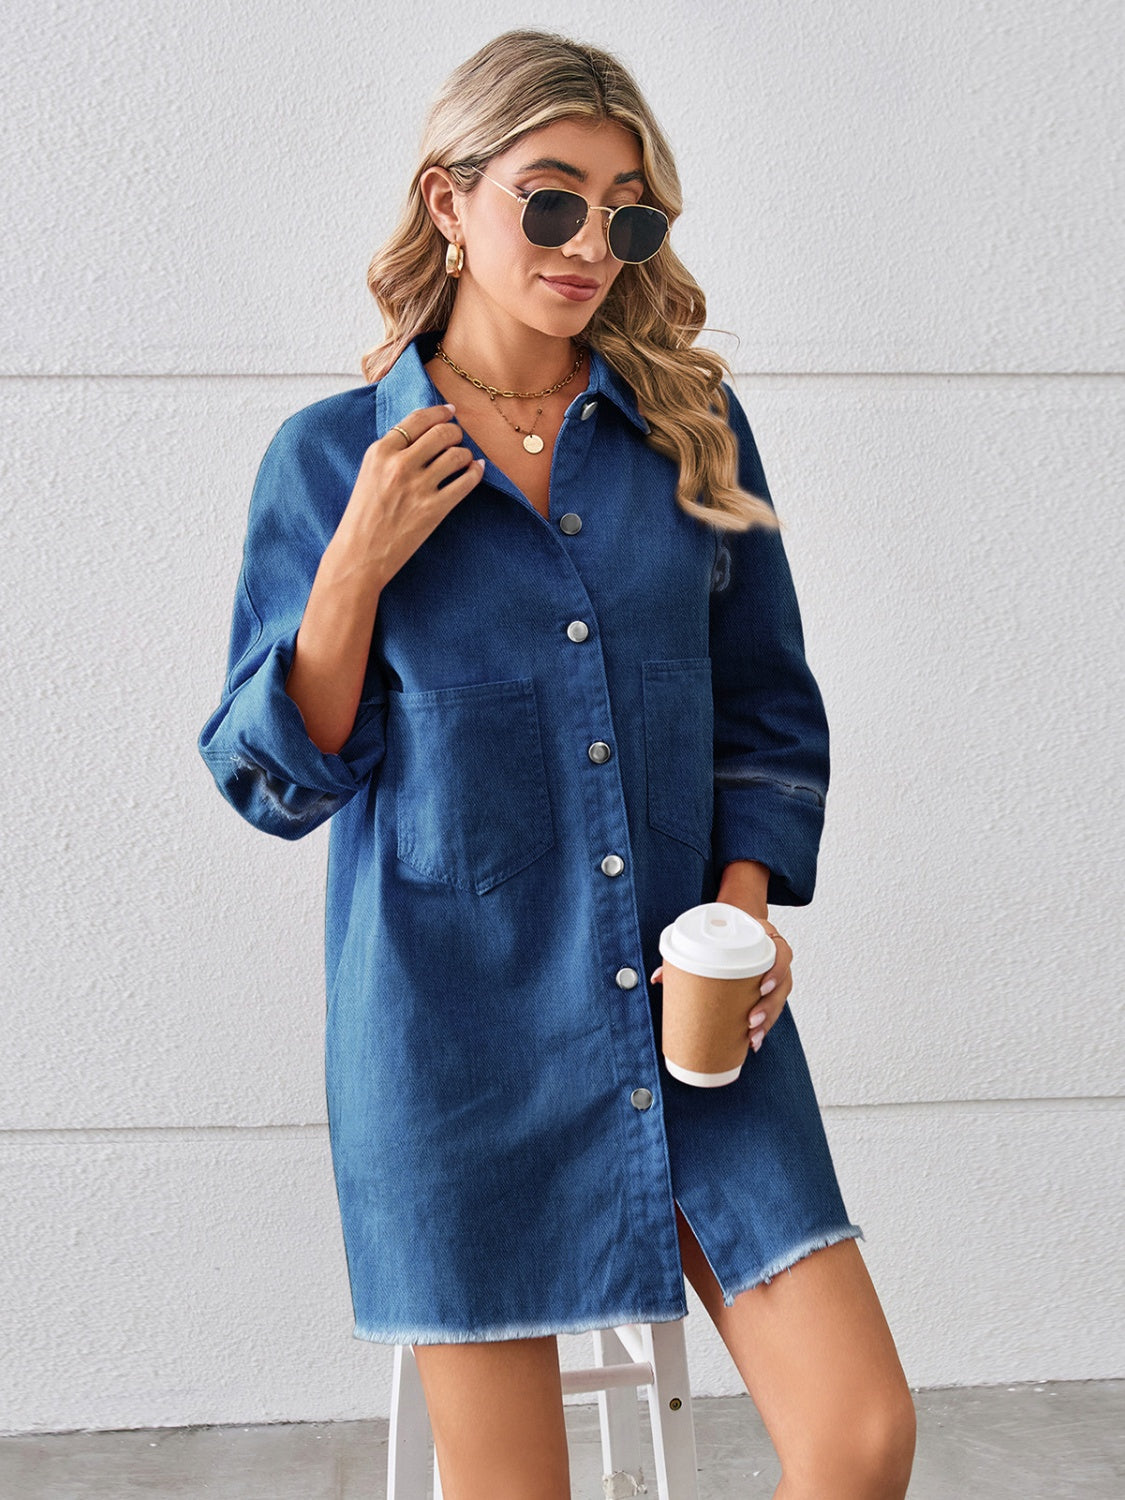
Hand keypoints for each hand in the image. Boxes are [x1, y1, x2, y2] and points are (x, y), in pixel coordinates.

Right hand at [335, 403, 484, 586]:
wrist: (359, 555)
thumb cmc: (363, 516)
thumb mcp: (369, 473)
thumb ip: (392, 453)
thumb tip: (425, 434)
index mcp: (380, 452)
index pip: (417, 419)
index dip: (439, 412)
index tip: (450, 411)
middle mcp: (399, 464)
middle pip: (442, 432)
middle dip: (455, 432)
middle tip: (457, 439)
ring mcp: (418, 487)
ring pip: (457, 454)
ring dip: (466, 454)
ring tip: (464, 459)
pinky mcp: (433, 509)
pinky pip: (466, 481)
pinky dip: (476, 472)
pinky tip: (476, 470)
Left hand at [649, 929, 791, 1054]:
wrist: (740, 924)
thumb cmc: (726, 932)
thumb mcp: (712, 936)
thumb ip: (685, 955)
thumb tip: (657, 978)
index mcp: (767, 938)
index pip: (783, 953)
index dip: (776, 972)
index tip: (762, 988)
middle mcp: (776, 958)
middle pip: (783, 985)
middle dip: (768, 1007)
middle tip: (750, 1022)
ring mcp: (776, 975)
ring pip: (779, 1001)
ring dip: (767, 1022)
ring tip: (752, 1038)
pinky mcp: (770, 990)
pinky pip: (773, 1009)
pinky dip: (764, 1026)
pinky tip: (753, 1042)